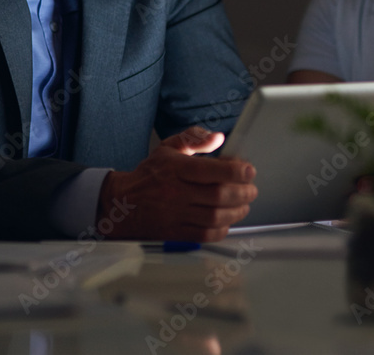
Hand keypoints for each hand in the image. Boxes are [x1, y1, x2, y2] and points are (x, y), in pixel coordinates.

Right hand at [96, 126, 257, 241]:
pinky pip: (205, 235)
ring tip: (244, 205)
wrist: (122, 203)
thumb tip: (218, 138)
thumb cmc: (150, 174)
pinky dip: (221, 229)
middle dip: (243, 193)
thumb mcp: (169, 147)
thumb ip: (194, 138)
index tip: (249, 170)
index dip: (236, 171)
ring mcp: (175, 215)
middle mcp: (176, 192)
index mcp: (175, 169)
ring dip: (236, 211)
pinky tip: (227, 221)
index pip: (210, 171)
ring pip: (215, 216)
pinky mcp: (175, 233)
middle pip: (218, 195)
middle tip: (252, 189)